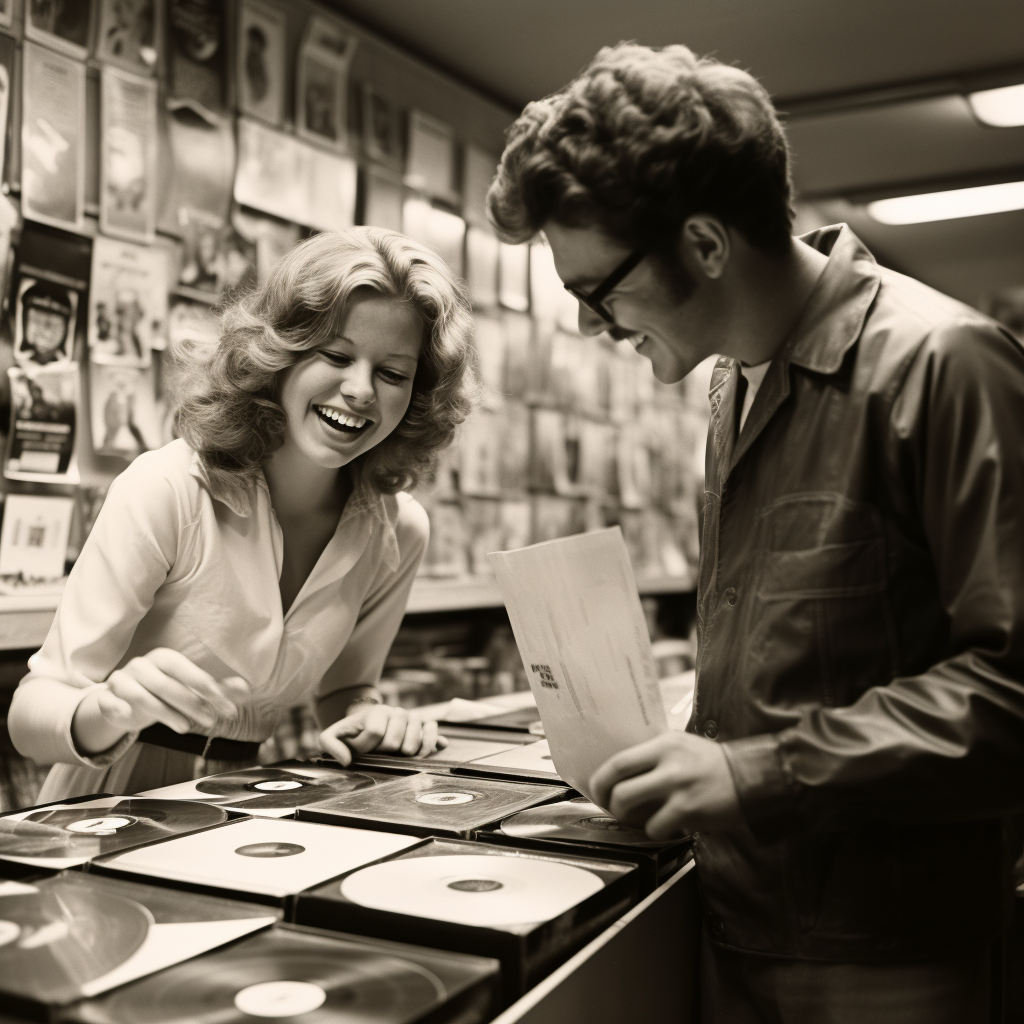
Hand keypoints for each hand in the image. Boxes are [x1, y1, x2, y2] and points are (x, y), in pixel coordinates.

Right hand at [73, 649, 250, 754]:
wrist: (125, 702)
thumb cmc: (165, 693)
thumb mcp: (192, 691)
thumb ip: (218, 690)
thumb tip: (247, 689)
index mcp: (164, 658)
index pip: (186, 669)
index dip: (206, 686)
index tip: (225, 705)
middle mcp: (141, 665)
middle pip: (166, 684)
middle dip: (191, 703)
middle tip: (212, 721)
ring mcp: (120, 681)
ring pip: (140, 695)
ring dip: (165, 713)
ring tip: (188, 728)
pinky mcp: (104, 698)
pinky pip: (108, 703)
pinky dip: (118, 710)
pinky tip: (130, 720)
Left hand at [319, 704, 447, 766]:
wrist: (366, 723)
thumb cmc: (351, 732)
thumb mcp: (333, 735)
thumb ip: (330, 745)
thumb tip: (346, 761)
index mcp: (376, 712)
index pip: (375, 732)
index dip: (366, 747)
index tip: (361, 749)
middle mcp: (396, 712)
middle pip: (395, 740)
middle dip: (384, 752)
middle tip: (379, 752)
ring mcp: (410, 718)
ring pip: (416, 737)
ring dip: (406, 752)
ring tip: (397, 754)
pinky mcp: (422, 725)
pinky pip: (432, 730)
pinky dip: (432, 742)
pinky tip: (429, 751)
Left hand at [589, 731, 742, 840]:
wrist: (752, 777)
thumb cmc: (714, 764)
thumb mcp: (682, 745)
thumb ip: (654, 755)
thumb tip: (621, 774)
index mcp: (664, 743)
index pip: (619, 761)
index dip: (601, 780)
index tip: (599, 790)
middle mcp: (669, 761)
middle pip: (619, 786)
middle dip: (609, 802)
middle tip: (614, 809)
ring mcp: (678, 786)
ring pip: (630, 807)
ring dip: (628, 819)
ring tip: (640, 818)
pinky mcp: (689, 810)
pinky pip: (655, 827)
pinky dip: (656, 830)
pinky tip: (666, 825)